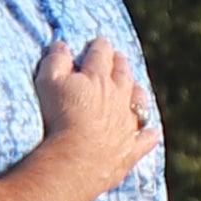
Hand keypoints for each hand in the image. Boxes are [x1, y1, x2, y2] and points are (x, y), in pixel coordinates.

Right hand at [31, 40, 149, 196]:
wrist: (77, 159)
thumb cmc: (59, 118)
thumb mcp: (49, 83)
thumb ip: (55, 61)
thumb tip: (61, 44)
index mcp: (98, 79)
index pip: (101, 56)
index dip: (100, 47)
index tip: (100, 41)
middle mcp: (119, 98)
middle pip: (123, 75)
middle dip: (120, 63)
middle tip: (119, 57)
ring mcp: (128, 124)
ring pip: (138, 102)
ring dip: (137, 92)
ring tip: (135, 87)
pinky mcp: (131, 149)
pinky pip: (145, 139)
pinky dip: (148, 134)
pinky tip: (152, 133)